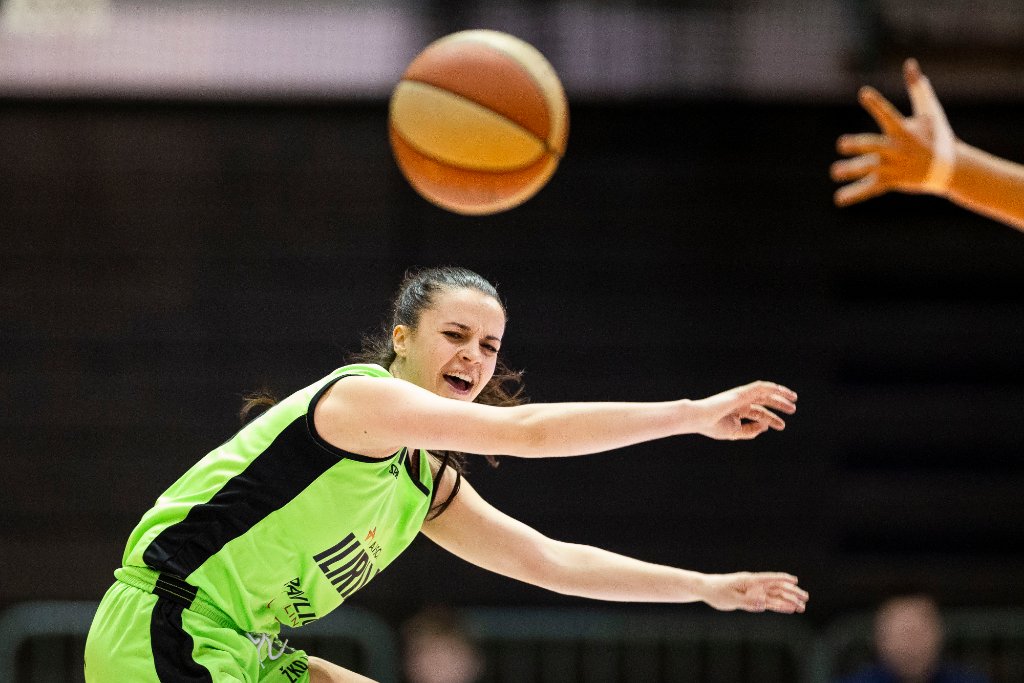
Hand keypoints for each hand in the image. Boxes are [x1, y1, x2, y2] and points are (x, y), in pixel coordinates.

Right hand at [693, 381, 796, 440]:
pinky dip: (771, 387)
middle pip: (764, 402)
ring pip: (764, 392)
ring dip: (779, 395)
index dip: (771, 419)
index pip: (759, 413)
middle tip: (792, 410)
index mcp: (738, 410)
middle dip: (779, 405)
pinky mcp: (741, 392)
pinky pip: (759, 387)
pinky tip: (781, 391)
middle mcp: (741, 401)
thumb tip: (765, 426)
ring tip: (793, 400)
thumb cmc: (712, 426)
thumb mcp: (735, 432)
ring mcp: (741, 396)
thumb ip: (750, 430)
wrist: (699, 419)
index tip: (781, 426)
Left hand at [702, 572, 807, 613]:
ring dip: (789, 600)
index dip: (782, 579)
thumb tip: (764, 605)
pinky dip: (779, 605)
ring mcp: (754, 591)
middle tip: (806, 598)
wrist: (707, 589)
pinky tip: (789, 608)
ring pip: (775, 596)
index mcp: (750, 581)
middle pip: (777, 588)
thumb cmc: (717, 592)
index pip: (769, 579)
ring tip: (802, 606)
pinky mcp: (752, 598)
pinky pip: (769, 602)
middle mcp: (755, 585)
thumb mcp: (731, 599)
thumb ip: (748, 602)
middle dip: (792, 593)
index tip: (795, 580)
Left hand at [832, 58, 955, 205]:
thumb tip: (909, 63)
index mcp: (904, 130)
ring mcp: (894, 167)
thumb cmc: (937, 135)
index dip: (875, 104)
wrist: (950, 168)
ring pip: (870, 169)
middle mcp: (897, 149)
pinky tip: (839, 199)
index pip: (888, 114)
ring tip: (835, 171)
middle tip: (841, 144)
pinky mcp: (891, 181)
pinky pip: (871, 189)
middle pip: (875, 146)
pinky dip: (855, 194)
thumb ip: (917, 88)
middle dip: (859, 145)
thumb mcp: (930, 111)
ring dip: (853, 170)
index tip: (863, 93)